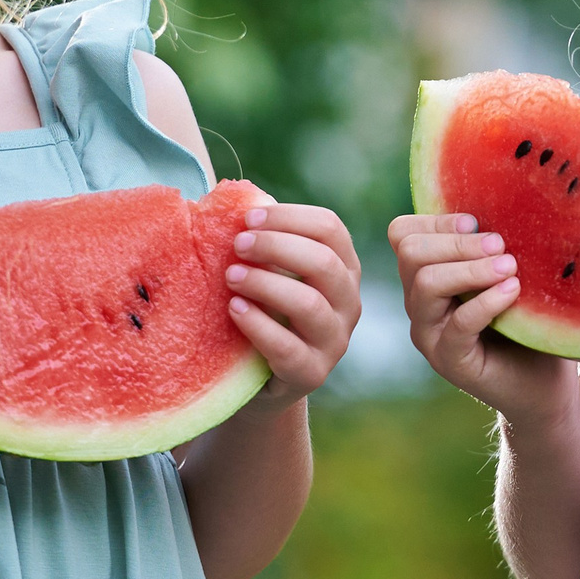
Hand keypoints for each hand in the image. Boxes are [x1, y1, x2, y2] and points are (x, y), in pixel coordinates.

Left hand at [226, 200, 362, 410]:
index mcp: (343, 267)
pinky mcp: (312, 373)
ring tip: (231, 277)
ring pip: (310, 304)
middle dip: (277, 246)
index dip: (289, 217)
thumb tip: (238, 199)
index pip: (330, 228)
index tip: (249, 218)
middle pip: (324, 261)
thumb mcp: (271, 272)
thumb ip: (264, 240)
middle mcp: (348, 301)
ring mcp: (335, 340)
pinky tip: (235, 310)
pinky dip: (258, 325)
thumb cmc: (265, 310)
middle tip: (237, 244)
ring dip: (266, 283)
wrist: (261, 379)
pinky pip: (288, 348)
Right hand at [389, 212, 574, 427]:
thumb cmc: (528, 321)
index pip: (403, 233)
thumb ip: (495, 244)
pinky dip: (487, 301)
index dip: (436, 220)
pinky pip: (458, 323)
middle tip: (502, 246)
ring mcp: (429, 334)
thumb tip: (504, 203)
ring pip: (426, 283)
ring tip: (510, 267)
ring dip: (472, 269)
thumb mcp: (509, 272)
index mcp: (426, 274)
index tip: (477, 224)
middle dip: (457, 243)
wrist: (542, 384)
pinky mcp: (450, 361)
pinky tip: (513, 291)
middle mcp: (419, 302)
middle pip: (410, 252)